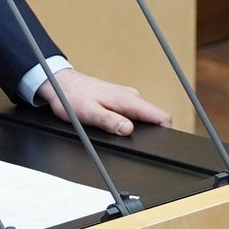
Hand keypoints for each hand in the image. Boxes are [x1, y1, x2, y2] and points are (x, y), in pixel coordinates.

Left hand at [34, 68, 172, 135]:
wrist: (61, 83)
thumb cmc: (72, 97)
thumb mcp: (89, 113)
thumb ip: (110, 122)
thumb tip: (128, 130)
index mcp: (128, 100)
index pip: (162, 116)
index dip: (167, 132)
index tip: (162, 144)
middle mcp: (131, 97)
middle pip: (154, 119)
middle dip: (151, 134)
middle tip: (135, 145)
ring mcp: (126, 98)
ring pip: (143, 117)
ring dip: (138, 129)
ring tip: (120, 136)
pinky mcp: (120, 100)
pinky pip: (133, 114)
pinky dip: (129, 123)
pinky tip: (114, 127)